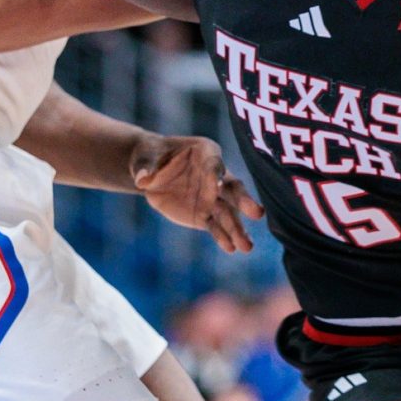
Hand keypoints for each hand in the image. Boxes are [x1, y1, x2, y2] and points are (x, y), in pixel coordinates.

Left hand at [130, 134, 264, 253]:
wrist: (151, 171)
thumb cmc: (150, 156)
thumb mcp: (144, 157)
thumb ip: (145, 167)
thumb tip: (142, 179)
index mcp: (205, 152)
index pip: (214, 163)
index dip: (215, 173)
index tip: (216, 186)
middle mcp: (215, 175)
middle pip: (232, 188)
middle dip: (244, 201)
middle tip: (257, 213)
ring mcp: (212, 197)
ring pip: (228, 213)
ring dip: (238, 229)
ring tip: (247, 247)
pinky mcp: (204, 215)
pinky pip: (215, 227)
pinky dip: (222, 237)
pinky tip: (231, 248)